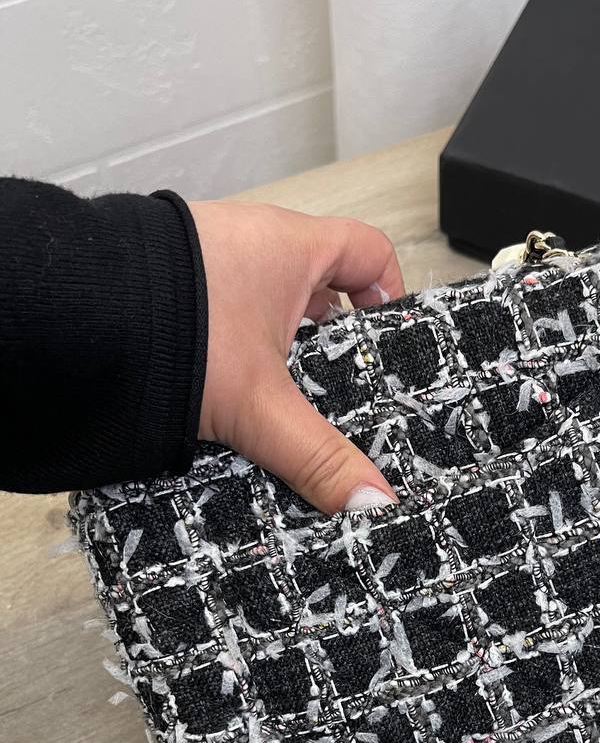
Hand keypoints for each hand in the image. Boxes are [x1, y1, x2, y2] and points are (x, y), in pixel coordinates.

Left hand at [189, 200, 403, 513]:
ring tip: (281, 402)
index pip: (368, 252)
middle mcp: (252, 241)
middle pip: (318, 286)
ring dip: (278, 350)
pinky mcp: (171, 285)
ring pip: (267, 305)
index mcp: (292, 247)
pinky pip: (223, 316)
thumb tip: (371, 501)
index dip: (388, 293)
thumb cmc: (172, 329)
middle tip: (338, 389)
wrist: (68, 318)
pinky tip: (226, 395)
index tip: (386, 340)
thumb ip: (319, 456)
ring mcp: (208, 261)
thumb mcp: (261, 403)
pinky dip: (233, 351)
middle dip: (330, 341)